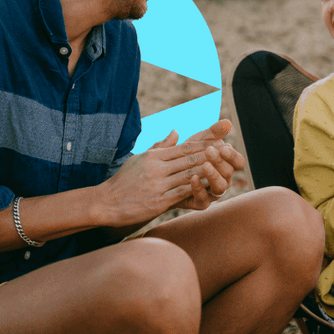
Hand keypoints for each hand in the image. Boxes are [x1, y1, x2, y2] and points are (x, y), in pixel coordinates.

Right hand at [95, 131, 214, 225]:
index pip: (183, 148)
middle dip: (210, 155)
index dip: (204, 144)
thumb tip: (176, 131)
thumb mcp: (141, 159)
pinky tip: (209, 189)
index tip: (219, 141)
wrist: (106, 202)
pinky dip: (196, 190)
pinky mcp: (157, 202)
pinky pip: (181, 193)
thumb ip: (160, 146)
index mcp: (153, 156)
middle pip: (189, 159)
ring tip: (224, 169)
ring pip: (188, 175)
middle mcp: (156, 168)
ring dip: (207, 172)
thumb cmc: (124, 180)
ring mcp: (157, 185)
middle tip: (228, 152)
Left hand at [173, 119, 247, 210]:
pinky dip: (199, 189)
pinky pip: (203, 200)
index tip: (223, 146)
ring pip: (220, 188)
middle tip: (210, 151)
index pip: (238, 162)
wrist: (163, 174)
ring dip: (213, 176)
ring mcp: (212, 193)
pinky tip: (192, 177)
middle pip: (229, 173)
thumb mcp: (197, 141)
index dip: (233, 155)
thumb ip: (212, 132)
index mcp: (226, 165)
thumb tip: (227, 122)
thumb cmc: (184, 155)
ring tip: (205, 165)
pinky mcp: (199, 203)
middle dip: (220, 162)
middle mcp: (222, 180)